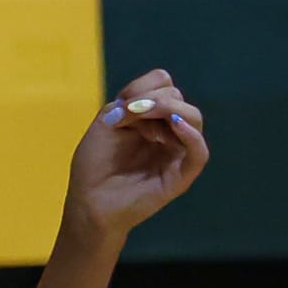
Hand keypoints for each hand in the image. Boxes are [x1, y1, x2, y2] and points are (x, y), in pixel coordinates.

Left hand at [64, 68, 208, 243]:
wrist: (89, 202)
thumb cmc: (94, 163)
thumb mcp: (107, 121)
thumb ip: (131, 102)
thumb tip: (155, 100)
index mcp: (151, 118)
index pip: (164, 86)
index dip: (145, 87)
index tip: (121, 102)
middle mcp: (167, 132)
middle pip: (178, 98)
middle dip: (152, 98)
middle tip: (126, 115)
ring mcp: (176, 153)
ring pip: (193, 118)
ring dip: (168, 109)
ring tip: (142, 116)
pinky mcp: (180, 176)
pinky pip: (199, 152)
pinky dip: (191, 135)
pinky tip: (174, 125)